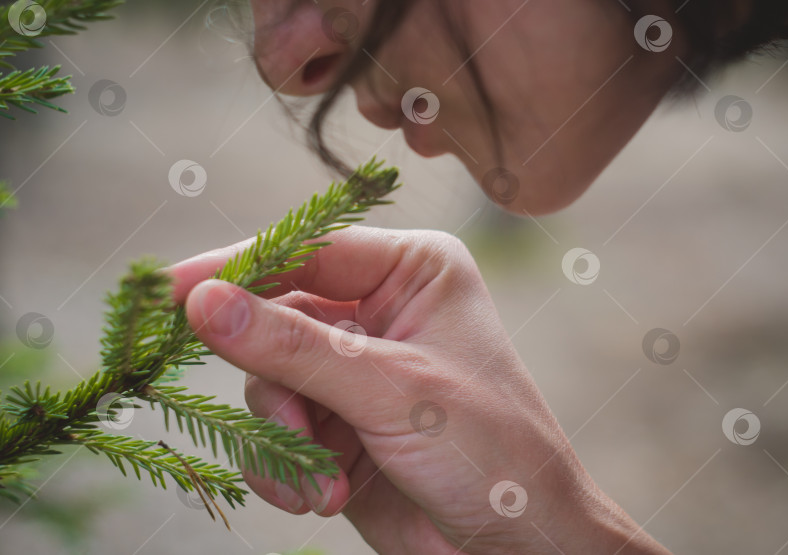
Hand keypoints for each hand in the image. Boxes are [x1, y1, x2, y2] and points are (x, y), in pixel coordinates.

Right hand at [170, 226, 668, 553]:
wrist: (517, 546)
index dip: (238, 267)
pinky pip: (277, 428)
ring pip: (269, 378)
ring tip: (323, 475)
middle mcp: (379, 310)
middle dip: (276, 379)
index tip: (169, 291)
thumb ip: (293, 347)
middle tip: (290, 418)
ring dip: (284, 433)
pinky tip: (322, 494)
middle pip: (278, 316)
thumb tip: (202, 302)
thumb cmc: (487, 451)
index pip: (308, 250)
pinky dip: (285, 464)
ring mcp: (354, 367)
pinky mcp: (337, 421)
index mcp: (411, 271)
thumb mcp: (390, 390)